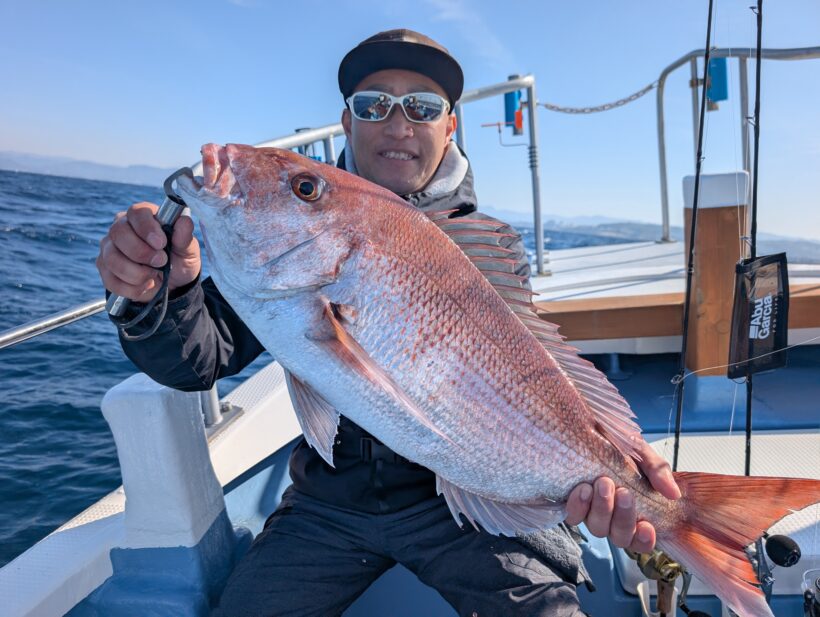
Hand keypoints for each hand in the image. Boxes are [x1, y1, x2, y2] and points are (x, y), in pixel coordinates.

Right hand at [97, 201, 200, 302]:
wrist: (172, 285)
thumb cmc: (179, 260)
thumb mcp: (188, 250)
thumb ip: (184, 237)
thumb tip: (184, 221)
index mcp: (143, 216)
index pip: (136, 212)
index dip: (146, 228)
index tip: (161, 243)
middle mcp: (121, 228)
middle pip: (118, 232)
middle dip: (140, 252)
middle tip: (160, 262)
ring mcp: (109, 247)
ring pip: (112, 258)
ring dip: (137, 273)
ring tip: (154, 275)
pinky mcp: (104, 268)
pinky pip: (111, 280)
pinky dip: (132, 288)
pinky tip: (145, 285)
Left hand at [564, 441, 680, 552]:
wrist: (589, 428)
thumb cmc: (618, 445)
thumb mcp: (642, 453)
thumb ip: (658, 471)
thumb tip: (673, 494)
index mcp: (635, 510)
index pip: (642, 539)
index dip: (645, 539)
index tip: (647, 525)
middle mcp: (613, 517)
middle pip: (620, 537)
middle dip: (623, 517)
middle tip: (624, 492)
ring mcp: (592, 512)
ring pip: (598, 528)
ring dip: (603, 508)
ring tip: (603, 483)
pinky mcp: (573, 504)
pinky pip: (574, 517)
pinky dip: (579, 506)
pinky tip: (583, 490)